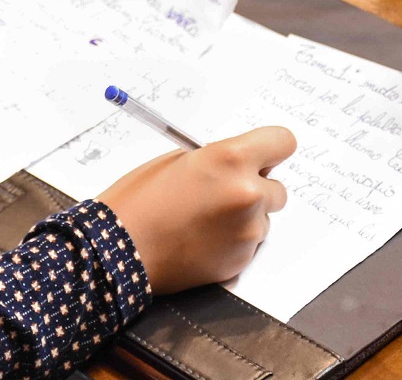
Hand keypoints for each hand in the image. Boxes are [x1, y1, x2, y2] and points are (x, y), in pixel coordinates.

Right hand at [98, 126, 294, 293]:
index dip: (271, 148)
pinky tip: (201, 239)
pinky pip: (249, 243)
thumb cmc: (140, 200)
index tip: (262, 155)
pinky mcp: (241, 260)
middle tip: (224, 192)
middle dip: (257, 187)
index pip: (284, 142)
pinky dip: (232, 240)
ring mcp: (247, 231)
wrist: (118, 250)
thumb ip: (219, 159)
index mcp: (231, 159)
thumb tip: (245, 164)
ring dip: (244, 217)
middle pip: (277, 187)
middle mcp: (247, 193)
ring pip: (263, 218)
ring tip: (204, 220)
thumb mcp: (179, 160)